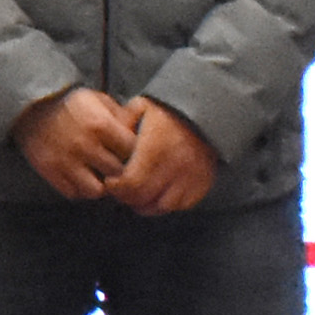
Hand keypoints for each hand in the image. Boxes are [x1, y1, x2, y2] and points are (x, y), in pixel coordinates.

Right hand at [12, 85, 140, 201]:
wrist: (31, 106)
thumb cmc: (71, 104)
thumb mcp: (99, 100)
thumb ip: (122, 117)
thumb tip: (141, 134)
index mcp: (101, 125)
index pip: (132, 151)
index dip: (134, 153)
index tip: (128, 152)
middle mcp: (84, 145)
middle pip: (117, 173)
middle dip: (119, 170)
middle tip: (115, 166)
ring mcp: (65, 161)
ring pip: (96, 191)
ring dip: (99, 185)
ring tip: (97, 175)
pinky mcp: (50, 172)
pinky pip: (73, 193)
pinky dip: (78, 188)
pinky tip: (79, 176)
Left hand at [109, 101, 219, 215]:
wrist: (207, 111)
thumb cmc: (169, 111)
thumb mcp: (141, 108)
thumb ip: (122, 125)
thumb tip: (107, 143)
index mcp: (156, 148)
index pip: (131, 183)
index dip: (116, 187)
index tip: (111, 182)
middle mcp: (175, 165)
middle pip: (144, 198)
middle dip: (127, 197)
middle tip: (121, 191)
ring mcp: (191, 176)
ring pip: (163, 206)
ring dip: (147, 205)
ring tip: (138, 196)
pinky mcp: (203, 182)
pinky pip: (183, 204)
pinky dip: (168, 204)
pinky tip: (159, 195)